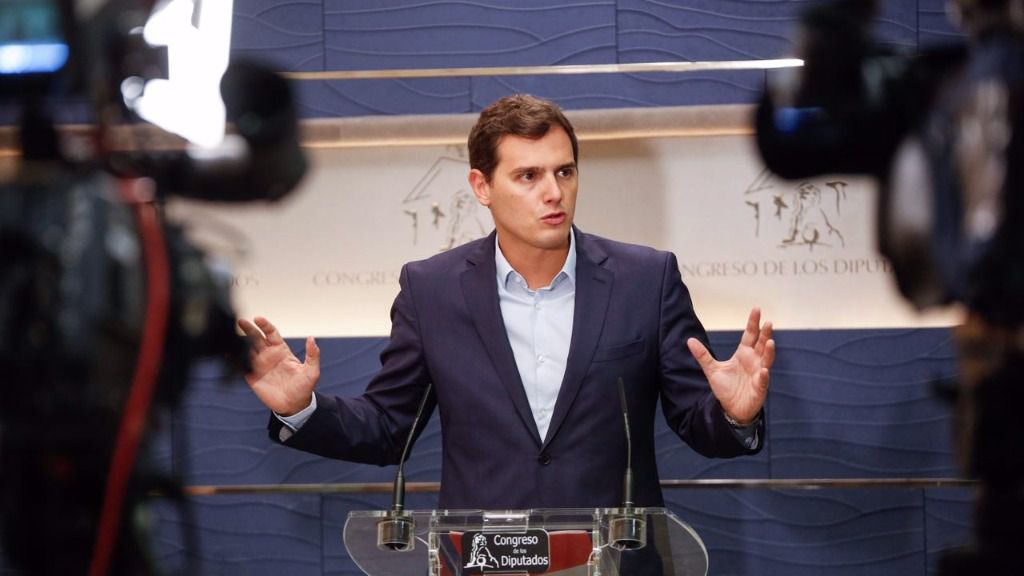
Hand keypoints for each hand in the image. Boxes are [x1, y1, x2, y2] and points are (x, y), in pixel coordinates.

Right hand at [237, 316, 319, 416]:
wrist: (294, 406)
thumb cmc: (304, 387)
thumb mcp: (311, 371)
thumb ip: (312, 354)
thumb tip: (312, 338)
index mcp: (281, 351)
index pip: (271, 333)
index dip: (265, 325)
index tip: (258, 319)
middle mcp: (269, 355)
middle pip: (256, 338)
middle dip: (248, 329)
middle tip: (241, 322)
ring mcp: (259, 365)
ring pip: (247, 349)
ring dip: (240, 342)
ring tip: (231, 334)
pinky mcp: (252, 376)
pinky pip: (242, 365)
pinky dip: (235, 359)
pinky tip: (229, 353)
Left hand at [687, 307, 774, 424]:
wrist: (731, 409)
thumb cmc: (726, 388)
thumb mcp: (712, 369)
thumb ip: (702, 355)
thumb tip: (689, 340)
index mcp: (743, 354)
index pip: (750, 335)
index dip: (753, 323)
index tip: (756, 309)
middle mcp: (754, 361)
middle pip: (761, 344)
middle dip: (765, 334)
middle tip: (768, 322)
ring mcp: (758, 374)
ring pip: (766, 360)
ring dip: (769, 352)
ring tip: (770, 342)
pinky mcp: (759, 389)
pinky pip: (763, 381)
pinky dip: (763, 376)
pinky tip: (764, 371)